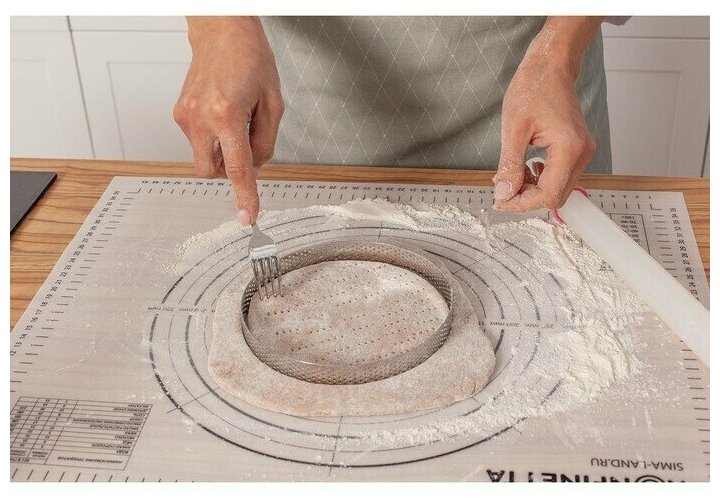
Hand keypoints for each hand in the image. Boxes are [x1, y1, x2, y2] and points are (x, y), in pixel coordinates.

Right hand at [173, 17, 283, 224]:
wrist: (222, 32)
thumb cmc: (250, 59)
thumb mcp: (273, 103)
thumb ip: (266, 143)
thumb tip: (255, 169)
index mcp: (227, 114)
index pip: (237, 169)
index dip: (244, 196)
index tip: (247, 217)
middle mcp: (201, 117)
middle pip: (213, 171)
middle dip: (229, 170)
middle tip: (246, 146)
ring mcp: (185, 116)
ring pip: (204, 158)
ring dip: (222, 151)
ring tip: (235, 119)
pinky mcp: (179, 113)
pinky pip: (198, 142)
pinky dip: (214, 138)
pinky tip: (223, 114)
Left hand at [493, 17, 601, 211]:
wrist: (550, 66)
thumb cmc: (533, 88)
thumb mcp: (513, 129)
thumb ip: (510, 165)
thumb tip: (504, 193)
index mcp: (569, 148)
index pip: (548, 194)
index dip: (522, 203)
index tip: (501, 201)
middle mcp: (582, 153)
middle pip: (556, 196)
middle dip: (528, 198)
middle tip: (503, 191)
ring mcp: (582, 152)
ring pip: (558, 188)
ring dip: (534, 189)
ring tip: (513, 175)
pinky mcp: (577, 149)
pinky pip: (560, 176)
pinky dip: (541, 179)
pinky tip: (526, 168)